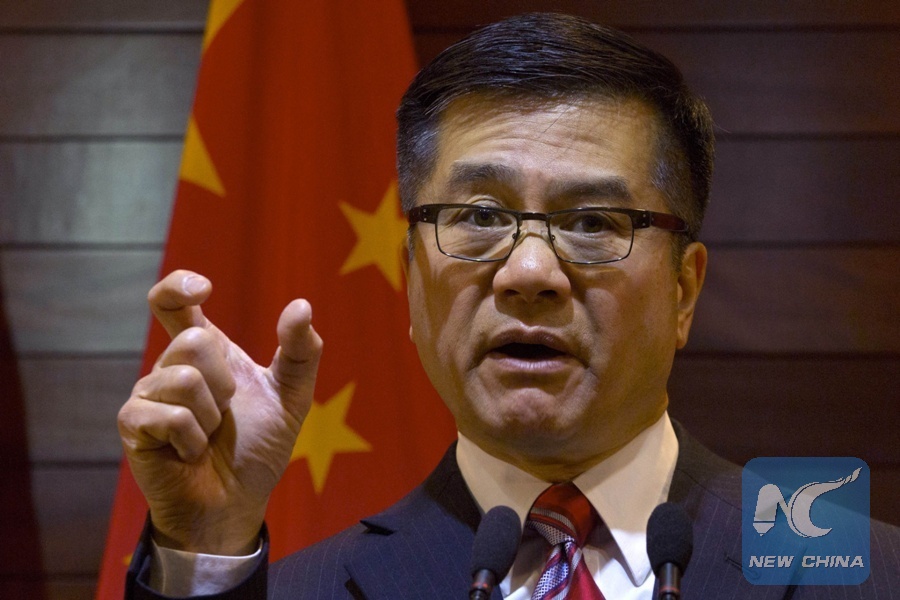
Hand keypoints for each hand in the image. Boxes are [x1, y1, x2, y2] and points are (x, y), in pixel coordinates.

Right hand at [117, 270, 321, 553]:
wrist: (236, 503)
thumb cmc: (257, 449)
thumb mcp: (291, 398)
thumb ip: (300, 352)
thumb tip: (301, 305)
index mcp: (203, 354)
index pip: (171, 302)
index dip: (178, 285)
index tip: (203, 289)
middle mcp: (170, 367)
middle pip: (193, 342)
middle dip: (225, 382)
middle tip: (227, 413)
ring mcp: (147, 395)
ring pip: (182, 378)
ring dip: (211, 416)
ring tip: (208, 437)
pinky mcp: (133, 426)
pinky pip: (166, 414)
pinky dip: (192, 439)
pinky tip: (190, 454)